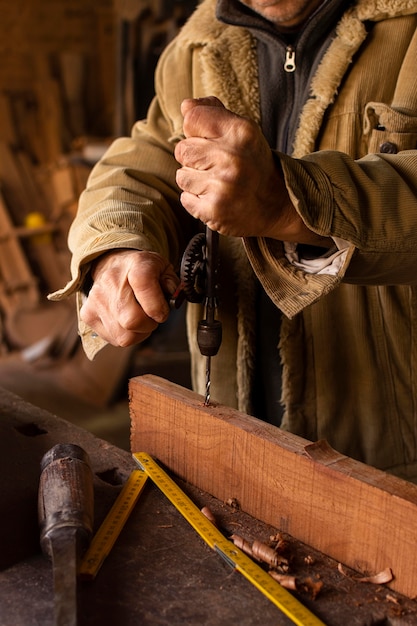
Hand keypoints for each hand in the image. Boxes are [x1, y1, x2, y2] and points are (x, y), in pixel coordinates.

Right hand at [80, 250, 178, 346]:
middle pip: (132, 321)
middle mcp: (112, 281)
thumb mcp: (163, 269)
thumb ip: (173, 285)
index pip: (145, 286)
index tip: (162, 312)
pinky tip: (126, 322)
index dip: (158, 307)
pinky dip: (125, 335)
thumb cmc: (141, 270)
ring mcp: (97, 299)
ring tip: (139, 318)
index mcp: (136, 266)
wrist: (113, 265)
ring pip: (124, 336)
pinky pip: (113, 339)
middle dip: (149, 325)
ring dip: (138, 333)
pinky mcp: (88, 314)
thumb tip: (172, 300)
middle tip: (151, 316)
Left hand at [174, 96, 306, 240]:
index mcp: (240, 132)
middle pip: (182, 149)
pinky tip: (216, 198)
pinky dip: (197, 200)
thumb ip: (214, 114)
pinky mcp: (214, 210)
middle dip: (194, 159)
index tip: (209, 141)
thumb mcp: (243, 132)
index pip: (192, 118)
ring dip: (195, 181)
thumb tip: (187, 106)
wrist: (278, 204)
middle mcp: (232, 158)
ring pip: (182, 176)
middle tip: (216, 167)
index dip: (195, 130)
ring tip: (218, 184)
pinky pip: (186, 199)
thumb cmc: (254, 164)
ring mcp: (222, 186)